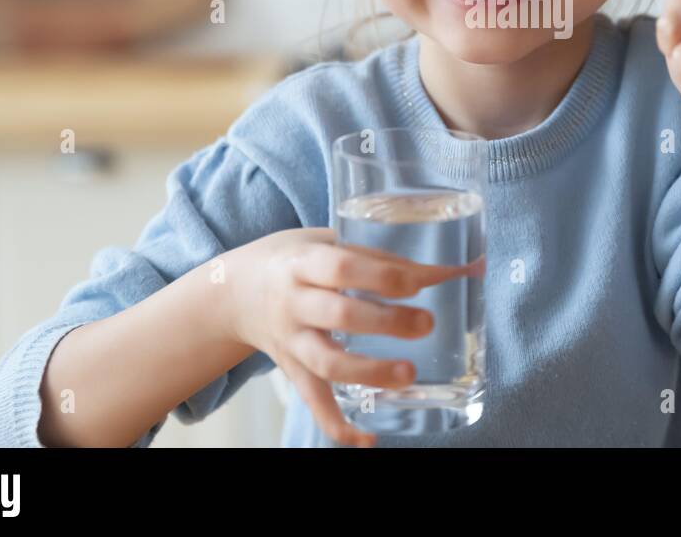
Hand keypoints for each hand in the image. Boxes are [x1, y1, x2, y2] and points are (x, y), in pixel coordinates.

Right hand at [224, 227, 473, 446]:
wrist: (233, 293)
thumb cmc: (293, 260)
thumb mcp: (323, 241)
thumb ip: (375, 254)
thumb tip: (447, 269)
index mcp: (303, 262)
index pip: (343, 267)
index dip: (383, 276)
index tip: (420, 282)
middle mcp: (293, 303)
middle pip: (339, 316)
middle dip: (386, 322)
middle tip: (427, 323)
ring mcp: (291, 341)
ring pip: (327, 363)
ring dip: (369, 372)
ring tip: (409, 375)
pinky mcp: (292, 370)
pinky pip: (313, 402)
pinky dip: (338, 426)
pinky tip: (368, 438)